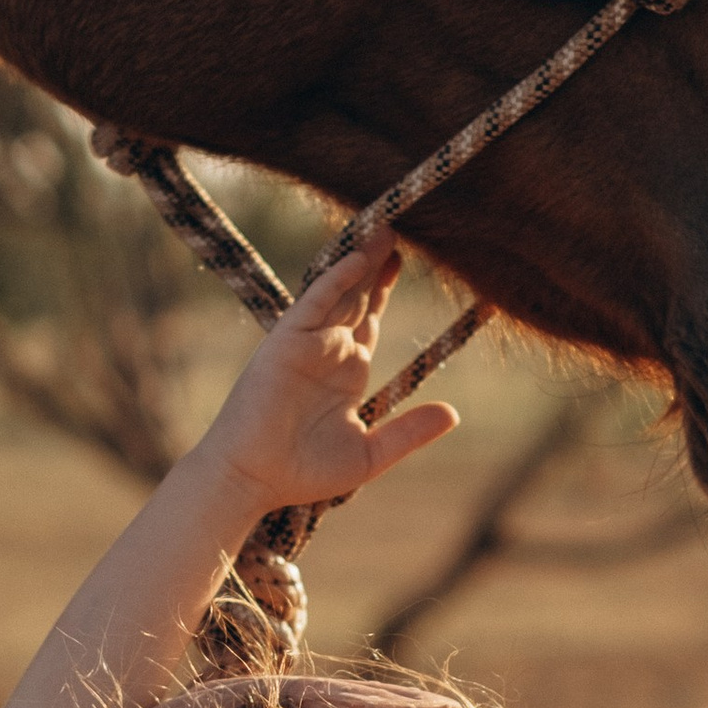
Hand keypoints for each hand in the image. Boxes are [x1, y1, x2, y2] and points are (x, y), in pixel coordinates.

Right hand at [189, 241, 457, 523]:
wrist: (253, 480)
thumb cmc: (303, 472)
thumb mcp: (369, 453)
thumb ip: (409, 432)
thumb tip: (454, 413)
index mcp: (346, 373)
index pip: (369, 318)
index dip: (384, 288)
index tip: (403, 258)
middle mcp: (327, 351)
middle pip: (357, 296)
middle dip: (376, 264)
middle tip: (398, 227)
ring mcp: (306, 344)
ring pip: (339, 293)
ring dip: (360, 261)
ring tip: (384, 228)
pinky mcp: (285, 343)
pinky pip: (314, 305)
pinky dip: (334, 281)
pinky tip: (356, 260)